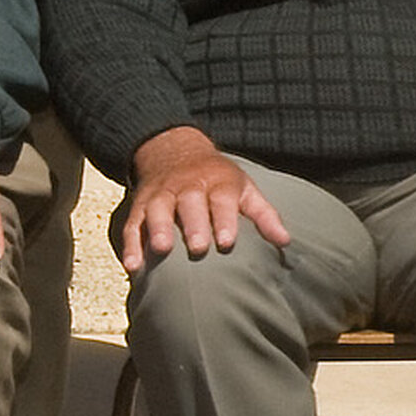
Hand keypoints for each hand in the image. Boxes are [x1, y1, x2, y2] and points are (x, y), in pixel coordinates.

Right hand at [114, 126, 292, 275]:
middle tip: (198, 248)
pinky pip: (133, 223)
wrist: (173, 150)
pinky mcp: (141, 204)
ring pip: (157, 209)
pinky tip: (132, 266)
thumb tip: (285, 241)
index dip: (224, 220)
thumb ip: (263, 215)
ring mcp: (161, 194)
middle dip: (192, 224)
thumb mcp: (244, 188)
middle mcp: (187, 186)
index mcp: (216, 182)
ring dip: (157, 228)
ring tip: (160, 250)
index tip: (227, 242)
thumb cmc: (218, 180)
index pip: (222, 199)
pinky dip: (130, 244)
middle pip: (189, 202)